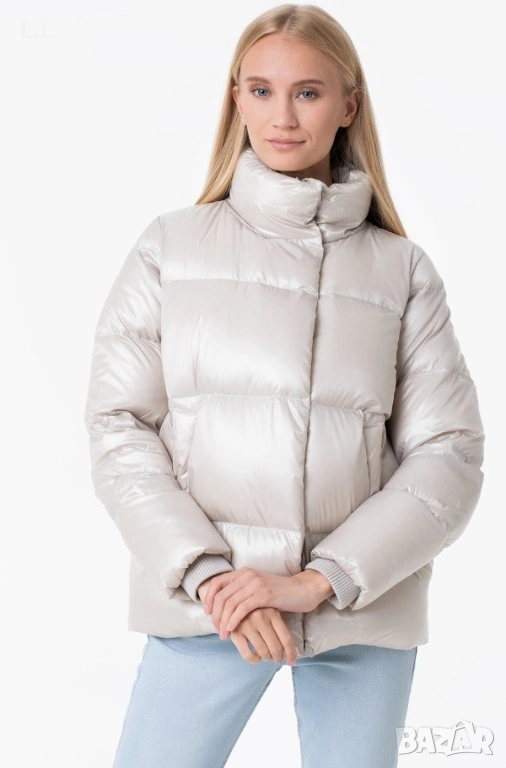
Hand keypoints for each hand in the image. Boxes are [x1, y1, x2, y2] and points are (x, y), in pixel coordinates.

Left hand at [199, 567, 332, 639]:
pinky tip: (231, 630)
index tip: (207, 613)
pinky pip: (242, 609)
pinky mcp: (263, 594)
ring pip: (230, 603)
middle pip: (221, 595)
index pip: (217, 582)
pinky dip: (233, 620)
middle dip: (215, 615)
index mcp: (244, 572)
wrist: (302, 590)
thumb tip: (224, 607)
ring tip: (223, 635)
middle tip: (216, 629)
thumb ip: (242, 592)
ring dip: (223, 621)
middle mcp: (247, 575)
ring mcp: (255, 584)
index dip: (209, 598)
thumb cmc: (279, 593)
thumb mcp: (257, 588)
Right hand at [228, 606, 297, 665]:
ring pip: (263, 652)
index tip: (291, 662)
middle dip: (278, 657)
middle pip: (276, 647)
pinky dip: (254, 660)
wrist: (232, 602)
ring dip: (267, 658)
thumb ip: (278, 628)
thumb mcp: (270, 612)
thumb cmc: (256, 611)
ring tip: (267, 656)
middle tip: (277, 658)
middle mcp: (260, 617)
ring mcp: (247, 624)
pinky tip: (256, 657)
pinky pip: (248, 655)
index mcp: (272, 612)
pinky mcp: (235, 632)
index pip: (286, 638)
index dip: (291, 653)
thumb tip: (291, 657)